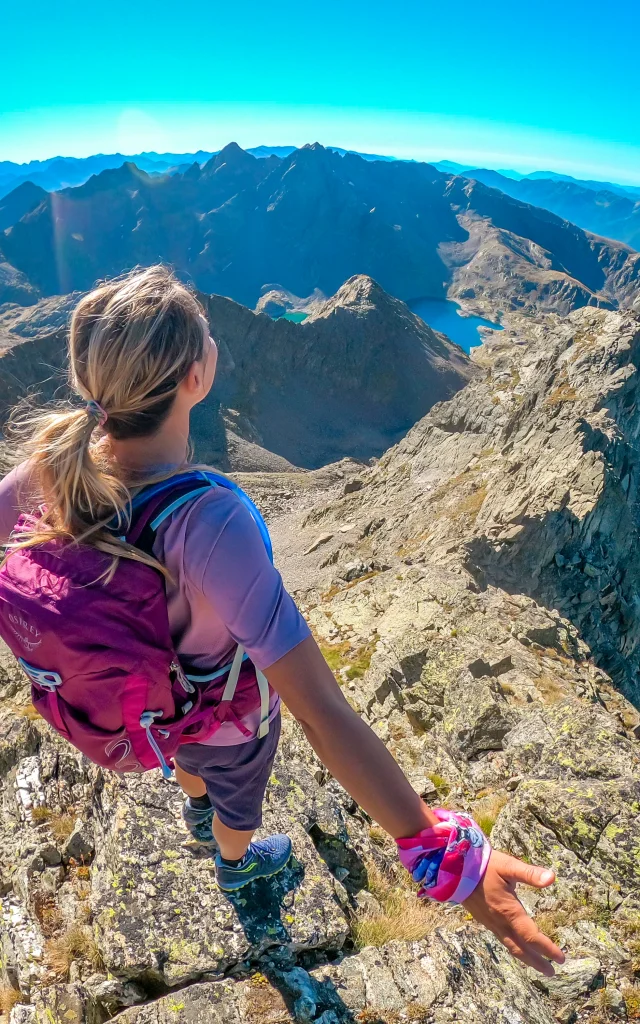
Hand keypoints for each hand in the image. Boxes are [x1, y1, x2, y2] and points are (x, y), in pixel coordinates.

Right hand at [462, 849, 564, 975]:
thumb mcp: (508, 866)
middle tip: (552, 972)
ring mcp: (491, 923)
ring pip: (511, 947)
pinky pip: (502, 940)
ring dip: (527, 959)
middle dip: (538, 961)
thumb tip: (551, 878)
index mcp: (509, 911)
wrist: (455, 869)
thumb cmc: (484, 866)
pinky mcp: (484, 920)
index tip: (561, 957)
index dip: (547, 948)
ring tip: (539, 966)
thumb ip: (529, 874)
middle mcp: (500, 922)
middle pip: (521, 949)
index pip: (531, 936)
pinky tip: (518, 947)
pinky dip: (514, 949)